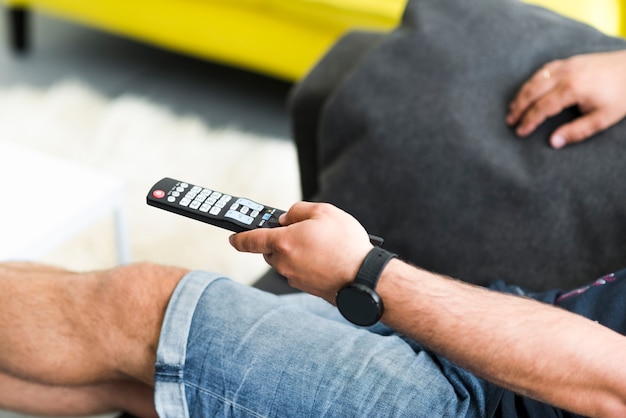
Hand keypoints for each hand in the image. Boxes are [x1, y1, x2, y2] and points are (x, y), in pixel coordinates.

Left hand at [229, 202, 372, 301]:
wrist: (364, 278)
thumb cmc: (345, 244)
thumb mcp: (324, 212)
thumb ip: (298, 211)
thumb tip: (286, 218)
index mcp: (283, 242)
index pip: (251, 240)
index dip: (239, 238)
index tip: (233, 237)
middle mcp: (284, 262)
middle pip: (271, 250)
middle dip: (280, 240)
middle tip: (301, 231)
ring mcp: (295, 278)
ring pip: (287, 261)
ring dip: (297, 252)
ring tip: (323, 244)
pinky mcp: (307, 288)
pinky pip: (300, 271)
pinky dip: (308, 264)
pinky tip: (328, 258)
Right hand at [506, 50, 625, 147]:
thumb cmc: (622, 94)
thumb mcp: (603, 118)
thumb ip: (577, 131)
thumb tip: (553, 142)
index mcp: (572, 89)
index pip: (542, 107)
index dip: (529, 121)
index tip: (520, 132)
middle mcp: (565, 74)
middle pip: (533, 92)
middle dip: (519, 107)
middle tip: (510, 121)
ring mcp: (566, 65)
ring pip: (535, 79)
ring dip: (522, 94)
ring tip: (514, 108)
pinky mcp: (570, 60)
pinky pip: (544, 70)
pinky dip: (532, 81)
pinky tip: (529, 90)